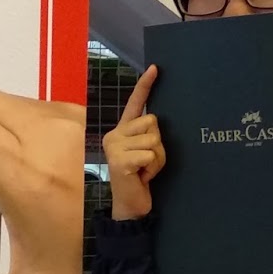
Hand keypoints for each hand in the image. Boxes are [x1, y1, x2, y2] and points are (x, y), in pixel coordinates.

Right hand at [102, 66, 164, 219]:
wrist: (129, 205)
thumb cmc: (139, 177)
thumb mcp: (144, 151)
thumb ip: (147, 135)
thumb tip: (156, 122)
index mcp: (121, 130)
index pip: (134, 103)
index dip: (145, 86)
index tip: (155, 68)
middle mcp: (114, 135)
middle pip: (152, 122)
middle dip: (158, 143)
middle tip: (147, 161)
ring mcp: (115, 147)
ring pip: (154, 139)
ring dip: (157, 158)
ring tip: (145, 170)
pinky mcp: (119, 161)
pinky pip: (150, 155)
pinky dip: (153, 168)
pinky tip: (142, 176)